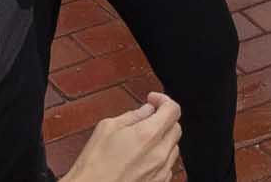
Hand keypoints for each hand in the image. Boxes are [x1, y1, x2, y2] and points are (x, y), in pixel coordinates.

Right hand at [68, 97, 183, 181]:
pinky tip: (143, 157)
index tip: (153, 100)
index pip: (173, 109)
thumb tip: (145, 110)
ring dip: (163, 139)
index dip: (163, 100)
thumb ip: (131, 116)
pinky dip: (160, 157)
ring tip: (143, 140)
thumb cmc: (94, 166)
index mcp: (148, 134)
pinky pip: (168, 166)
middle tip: (147, 118)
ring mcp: (161, 171)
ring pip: (174, 147)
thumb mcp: (106, 128)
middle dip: (164, 119)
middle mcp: (160, 153)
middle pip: (176, 127)